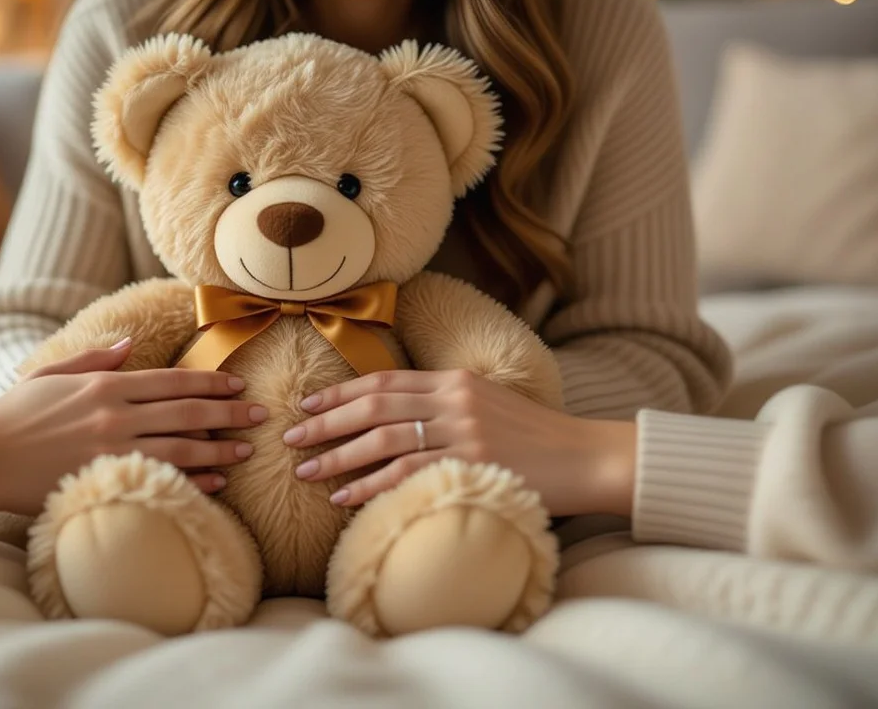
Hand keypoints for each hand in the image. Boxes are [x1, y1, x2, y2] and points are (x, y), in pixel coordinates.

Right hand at [0, 339, 267, 515]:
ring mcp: (113, 448)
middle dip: (229, 412)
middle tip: (260, 415)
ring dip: (220, 448)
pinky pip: (161, 479)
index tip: (237, 384)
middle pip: (187, 410)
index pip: (173, 379)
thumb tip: (127, 345)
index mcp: (105, 383)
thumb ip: (93, 358)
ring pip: (182, 446)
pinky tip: (217, 482)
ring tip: (246, 450)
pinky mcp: (106, 478)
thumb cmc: (13, 416)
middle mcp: (116, 413)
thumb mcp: (51, 374)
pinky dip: (193, 480)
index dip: (211, 381)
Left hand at [282, 369, 636, 516]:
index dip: (340, 392)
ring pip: (381, 438)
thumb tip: (394, 420)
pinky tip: (343, 497)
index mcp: (454, 380)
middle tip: (291, 438)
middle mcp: (453, 398)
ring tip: (305, 472)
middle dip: (325, 422)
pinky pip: (405, 472)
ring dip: (337, 456)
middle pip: (372, 405)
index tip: (307, 405)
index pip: (383, 380)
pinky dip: (369, 484)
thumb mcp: (489, 405)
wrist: (587, 456)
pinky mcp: (470, 461)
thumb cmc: (536, 438)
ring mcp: (461, 430)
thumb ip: (445, 405)